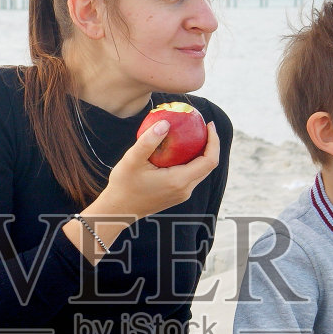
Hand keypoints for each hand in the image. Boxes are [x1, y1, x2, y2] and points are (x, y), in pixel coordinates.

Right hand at [90, 120, 220, 222]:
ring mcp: (181, 195)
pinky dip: (191, 162)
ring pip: (200, 172)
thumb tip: (165, 123)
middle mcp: (185, 190)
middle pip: (208, 166)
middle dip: (210, 145)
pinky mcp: (176, 196)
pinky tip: (179, 150)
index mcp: (179, 181)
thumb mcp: (132, 160)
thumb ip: (148, 140)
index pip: (209, 160)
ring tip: (192, 135)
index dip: (214, 141)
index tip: (209, 124)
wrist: (118, 210)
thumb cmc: (123, 185)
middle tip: (201, 126)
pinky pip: (191, 176)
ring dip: (201, 154)